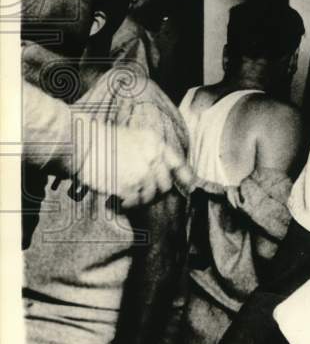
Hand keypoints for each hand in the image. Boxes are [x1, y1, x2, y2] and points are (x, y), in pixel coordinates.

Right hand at [71, 120, 192, 207]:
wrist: (83, 144)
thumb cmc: (100, 141)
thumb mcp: (131, 138)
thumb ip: (146, 154)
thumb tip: (153, 174)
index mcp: (155, 143)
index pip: (177, 162)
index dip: (185, 176)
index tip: (191, 186)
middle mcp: (153, 158)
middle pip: (165, 185)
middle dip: (155, 193)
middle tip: (138, 196)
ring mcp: (143, 173)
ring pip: (150, 196)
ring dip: (138, 201)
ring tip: (122, 199)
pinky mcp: (130, 187)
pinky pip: (135, 203)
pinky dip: (126, 206)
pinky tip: (112, 203)